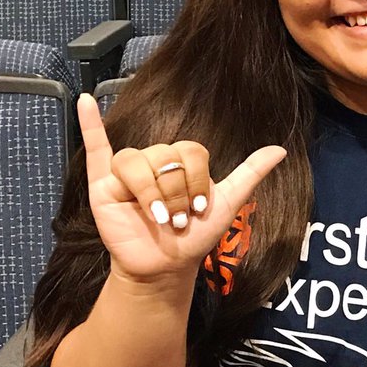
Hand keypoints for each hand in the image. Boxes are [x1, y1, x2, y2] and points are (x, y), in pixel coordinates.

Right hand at [77, 93, 286, 284]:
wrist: (165, 266)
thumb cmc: (195, 236)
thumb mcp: (227, 204)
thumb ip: (250, 174)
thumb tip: (281, 149)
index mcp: (183, 161)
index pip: (191, 151)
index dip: (197, 180)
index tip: (198, 209)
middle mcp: (156, 160)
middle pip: (164, 156)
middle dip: (175, 193)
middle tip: (175, 219)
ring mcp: (128, 171)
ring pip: (136, 162)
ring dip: (150, 193)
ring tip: (156, 218)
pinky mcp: (104, 185)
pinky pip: (96, 149)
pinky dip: (89, 125)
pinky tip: (84, 101)